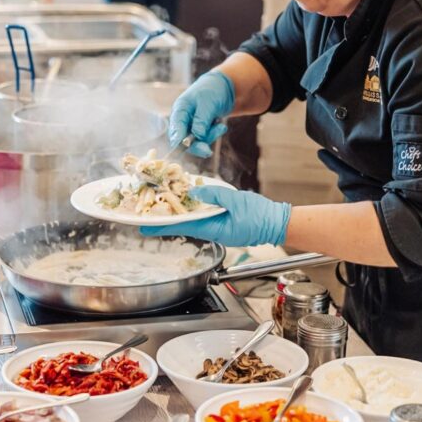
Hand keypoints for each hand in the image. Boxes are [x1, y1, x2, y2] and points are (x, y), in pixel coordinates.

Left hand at [139, 186, 289, 247]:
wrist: (278, 222)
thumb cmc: (261, 216)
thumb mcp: (236, 201)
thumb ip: (214, 195)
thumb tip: (193, 191)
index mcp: (214, 229)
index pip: (182, 227)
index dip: (161, 226)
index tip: (143, 226)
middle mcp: (213, 230)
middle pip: (184, 223)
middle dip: (166, 218)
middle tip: (147, 212)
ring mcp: (218, 227)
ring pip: (193, 219)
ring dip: (179, 213)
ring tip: (162, 206)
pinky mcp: (223, 221)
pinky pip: (204, 216)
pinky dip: (194, 209)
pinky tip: (187, 201)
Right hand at [169, 71, 234, 157]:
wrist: (226, 87)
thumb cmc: (213, 90)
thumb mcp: (208, 104)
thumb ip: (201, 120)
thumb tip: (197, 137)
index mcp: (180, 109)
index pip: (175, 129)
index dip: (178, 141)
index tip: (185, 148)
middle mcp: (183, 119)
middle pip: (184, 140)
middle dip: (197, 145)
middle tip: (208, 151)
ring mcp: (191, 124)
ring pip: (196, 141)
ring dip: (210, 137)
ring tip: (221, 127)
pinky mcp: (200, 128)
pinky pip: (204, 138)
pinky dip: (213, 134)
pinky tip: (220, 126)